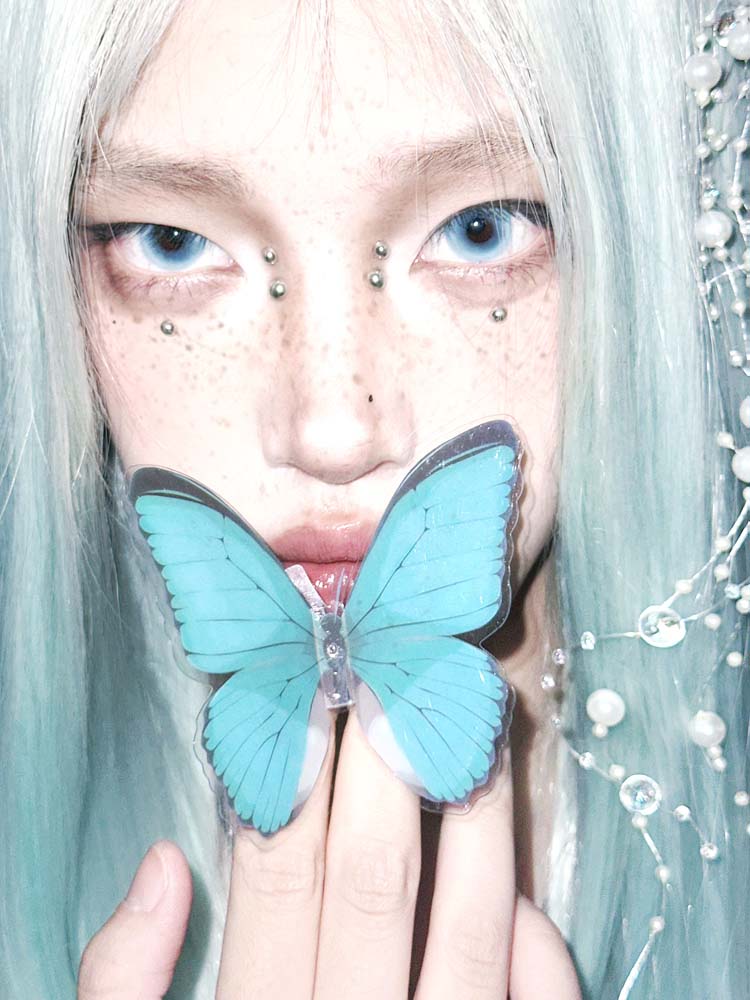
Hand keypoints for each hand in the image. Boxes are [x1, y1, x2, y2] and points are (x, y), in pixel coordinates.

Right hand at [78, 713, 581, 998]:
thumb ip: (122, 991)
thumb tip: (163, 865)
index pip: (277, 875)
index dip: (298, 771)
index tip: (319, 684)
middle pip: (374, 883)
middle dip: (390, 765)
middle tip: (408, 671)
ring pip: (469, 934)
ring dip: (478, 823)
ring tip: (480, 732)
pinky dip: (535, 955)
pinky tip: (522, 897)